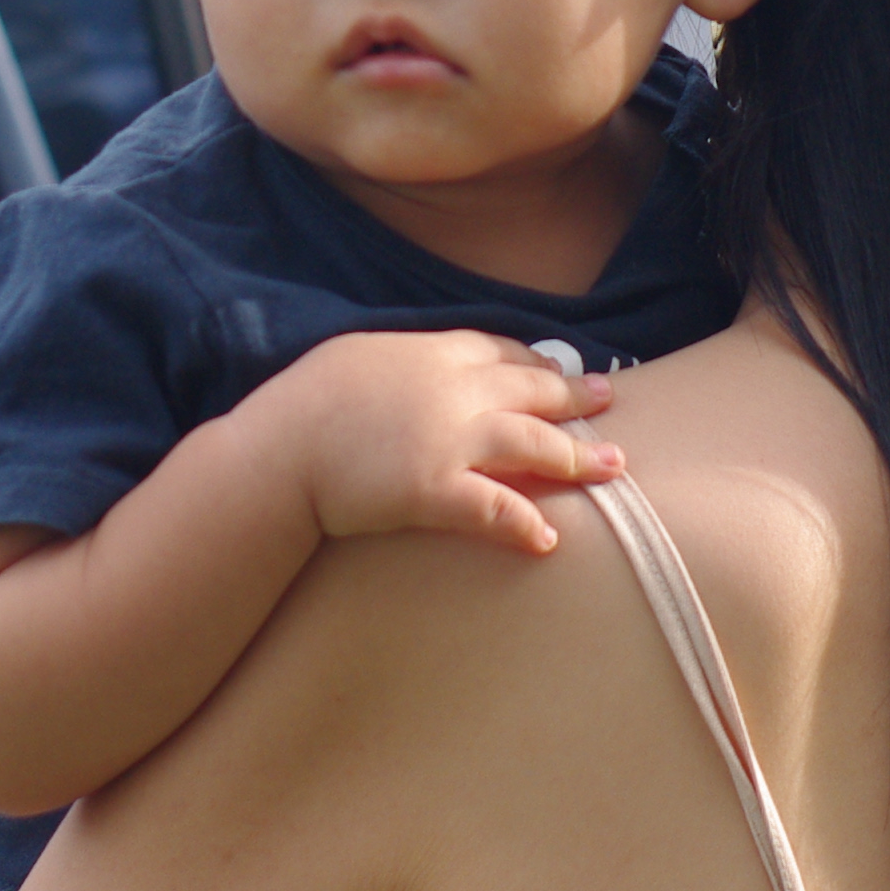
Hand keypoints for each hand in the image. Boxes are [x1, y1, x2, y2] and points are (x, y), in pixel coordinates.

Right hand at [231, 330, 621, 555]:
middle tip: (611, 402)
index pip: (501, 351)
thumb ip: (401, 362)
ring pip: (532, 442)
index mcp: (431, 352)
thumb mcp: (356, 357)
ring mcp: (447, 439)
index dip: (537, 363)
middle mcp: (451, 390)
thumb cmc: (304, 404)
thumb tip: (418, 370)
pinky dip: (525, 522)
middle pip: (531, 390)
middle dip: (576, 397)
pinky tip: (548, 539)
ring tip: (612, 467)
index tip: (560, 370)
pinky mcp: (435, 490)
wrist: (278, 450)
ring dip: (576, 455)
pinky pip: (495, 507)